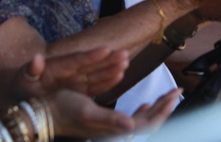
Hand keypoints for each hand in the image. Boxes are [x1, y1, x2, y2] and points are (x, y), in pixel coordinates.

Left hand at [16, 48, 128, 98]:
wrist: (23, 90)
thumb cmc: (23, 83)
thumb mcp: (23, 77)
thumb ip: (31, 68)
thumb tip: (36, 58)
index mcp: (59, 66)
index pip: (77, 59)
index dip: (91, 55)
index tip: (105, 48)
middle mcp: (70, 71)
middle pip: (92, 64)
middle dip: (108, 59)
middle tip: (124, 53)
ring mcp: (76, 79)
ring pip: (97, 73)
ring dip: (111, 68)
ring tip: (126, 62)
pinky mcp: (79, 89)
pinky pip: (95, 85)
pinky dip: (107, 81)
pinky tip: (119, 76)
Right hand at [47, 87, 180, 138]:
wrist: (44, 114)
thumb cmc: (64, 110)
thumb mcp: (87, 112)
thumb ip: (111, 120)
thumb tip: (131, 124)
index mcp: (115, 129)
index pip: (147, 124)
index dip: (163, 111)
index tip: (174, 95)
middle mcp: (116, 130)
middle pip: (148, 122)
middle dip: (164, 106)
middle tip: (177, 90)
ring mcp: (112, 127)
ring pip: (142, 119)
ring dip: (156, 107)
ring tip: (167, 95)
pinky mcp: (107, 122)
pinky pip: (131, 119)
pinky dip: (142, 110)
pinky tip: (144, 104)